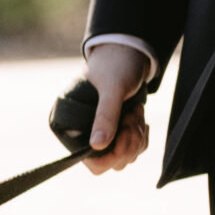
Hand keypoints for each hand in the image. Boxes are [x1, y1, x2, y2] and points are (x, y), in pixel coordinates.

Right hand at [83, 42, 152, 175]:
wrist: (129, 52)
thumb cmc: (116, 64)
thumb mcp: (113, 89)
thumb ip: (106, 115)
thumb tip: (97, 145)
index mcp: (73, 126)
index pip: (92, 162)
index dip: (113, 155)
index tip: (125, 133)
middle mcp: (85, 135)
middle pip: (114, 162)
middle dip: (130, 141)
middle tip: (132, 116)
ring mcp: (103, 135)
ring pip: (127, 157)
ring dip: (137, 135)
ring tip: (134, 111)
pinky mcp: (117, 132)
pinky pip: (134, 148)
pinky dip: (141, 134)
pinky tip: (138, 114)